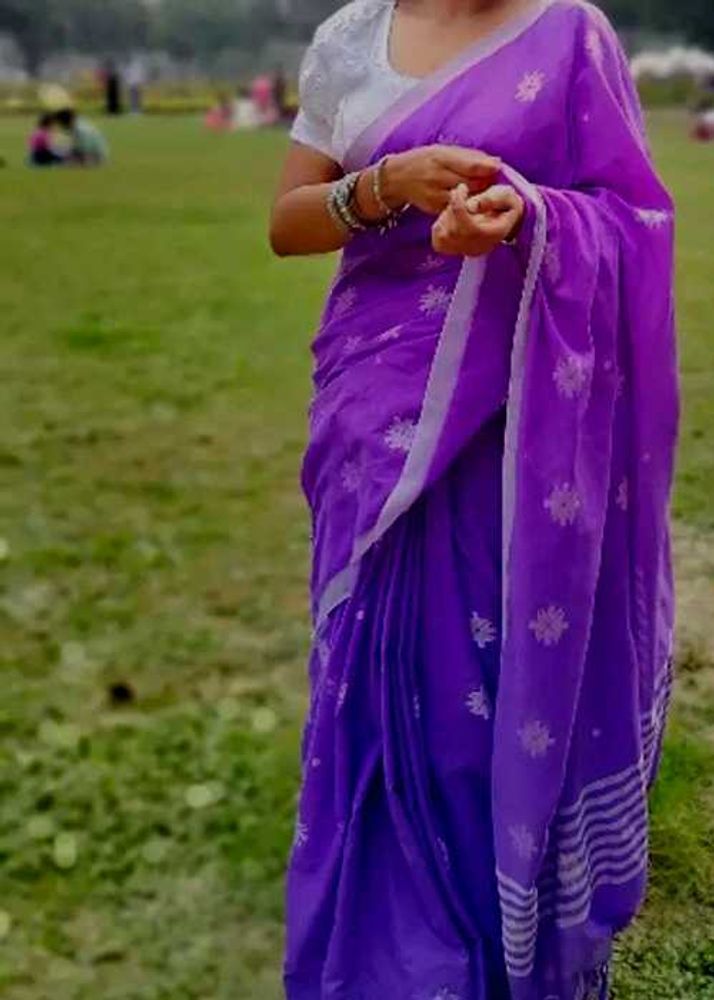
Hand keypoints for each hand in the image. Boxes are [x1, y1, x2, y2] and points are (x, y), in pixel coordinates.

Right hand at [380, 145, 501, 215]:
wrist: (396, 179)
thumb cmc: (424, 161)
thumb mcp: (442, 150)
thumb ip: (468, 156)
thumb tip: (495, 162)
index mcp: (440, 158)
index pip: (470, 165)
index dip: (488, 168)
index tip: (498, 168)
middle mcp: (437, 177)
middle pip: (472, 184)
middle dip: (486, 183)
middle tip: (494, 181)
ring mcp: (436, 196)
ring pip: (467, 199)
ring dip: (479, 197)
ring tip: (484, 192)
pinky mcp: (435, 210)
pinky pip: (458, 209)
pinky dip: (468, 206)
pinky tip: (471, 202)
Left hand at [431, 183, 524, 256]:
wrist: (503, 219)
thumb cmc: (504, 205)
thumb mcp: (506, 196)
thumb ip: (492, 199)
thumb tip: (472, 206)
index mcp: (493, 234)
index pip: (468, 225)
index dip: (459, 204)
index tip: (462, 187)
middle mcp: (478, 247)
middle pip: (453, 232)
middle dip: (453, 209)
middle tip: (460, 195)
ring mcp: (464, 251)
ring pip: (443, 236)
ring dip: (446, 216)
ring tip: (458, 207)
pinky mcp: (453, 251)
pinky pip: (437, 240)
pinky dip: (440, 226)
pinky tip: (451, 217)